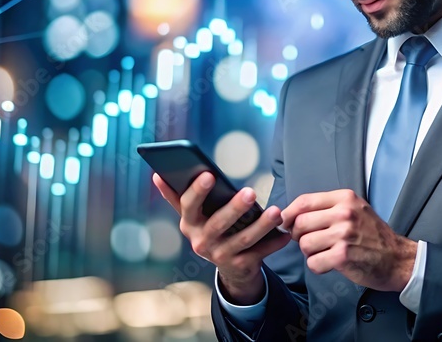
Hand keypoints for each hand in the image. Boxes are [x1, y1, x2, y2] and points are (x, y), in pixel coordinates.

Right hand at [153, 172, 290, 303]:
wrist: (229, 266)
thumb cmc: (211, 229)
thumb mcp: (193, 216)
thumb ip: (175, 196)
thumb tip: (157, 175)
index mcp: (189, 224)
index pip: (188, 206)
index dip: (197, 191)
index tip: (209, 174)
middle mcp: (202, 242)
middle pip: (219, 223)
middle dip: (235, 208)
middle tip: (250, 192)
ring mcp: (221, 256)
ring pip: (243, 239)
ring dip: (261, 225)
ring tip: (276, 212)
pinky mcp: (241, 266)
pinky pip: (260, 253)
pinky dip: (274, 243)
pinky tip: (284, 233)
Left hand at [281, 189, 416, 291]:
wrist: (397, 259)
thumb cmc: (372, 235)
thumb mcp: (355, 209)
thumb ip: (327, 208)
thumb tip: (292, 214)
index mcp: (345, 198)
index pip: (304, 201)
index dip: (289, 214)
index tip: (285, 223)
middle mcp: (344, 213)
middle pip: (300, 223)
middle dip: (299, 236)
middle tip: (311, 242)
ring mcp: (343, 234)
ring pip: (304, 244)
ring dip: (310, 253)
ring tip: (324, 252)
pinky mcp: (343, 256)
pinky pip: (313, 262)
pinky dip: (318, 266)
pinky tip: (330, 263)